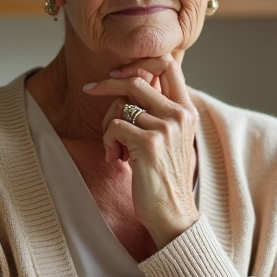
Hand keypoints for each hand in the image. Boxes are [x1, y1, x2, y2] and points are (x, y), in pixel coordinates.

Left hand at [81, 55, 198, 246]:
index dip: (139, 63)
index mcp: (187, 110)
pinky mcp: (149, 143)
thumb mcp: (170, 138)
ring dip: (108, 127)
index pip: (168, 64)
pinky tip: (116, 159)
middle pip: (136, 80)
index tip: (117, 74)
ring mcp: (166, 128)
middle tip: (90, 90)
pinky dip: (107, 142)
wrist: (173, 214)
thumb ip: (158, 111)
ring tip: (115, 149)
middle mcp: (180, 114)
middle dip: (107, 85)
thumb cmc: (165, 177)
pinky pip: (114, 127)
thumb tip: (130, 84)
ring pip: (120, 106)